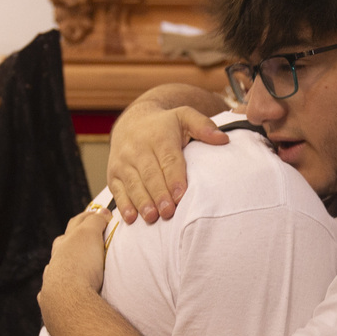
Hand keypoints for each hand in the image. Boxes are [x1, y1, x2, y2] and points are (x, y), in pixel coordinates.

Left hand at [38, 208, 112, 324]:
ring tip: (72, 266)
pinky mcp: (54, 302)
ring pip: (54, 268)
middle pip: (61, 244)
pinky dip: (58, 289)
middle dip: (70, 238)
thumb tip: (101, 212)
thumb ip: (94, 222)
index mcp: (64, 244)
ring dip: (62, 265)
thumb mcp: (89, 235)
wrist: (68, 300)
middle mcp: (55, 261)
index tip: (96, 214)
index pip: (75, 224)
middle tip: (81, 236)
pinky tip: (63, 292)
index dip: (86, 217)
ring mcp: (52, 282)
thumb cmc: (80, 265)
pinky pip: (52, 292)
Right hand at [107, 97, 227, 223]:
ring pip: (133, 184)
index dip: (174, 178)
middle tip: (168, 212)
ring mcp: (123, 162)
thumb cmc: (164, 125)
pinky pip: (117, 190)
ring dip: (142, 202)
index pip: (168, 160)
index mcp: (159, 137)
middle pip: (150, 175)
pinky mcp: (113, 174)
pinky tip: (131, 218)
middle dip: (159, 194)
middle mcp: (138, 149)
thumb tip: (223, 139)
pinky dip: (123, 205)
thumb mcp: (184, 117)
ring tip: (152, 217)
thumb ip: (203, 126)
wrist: (132, 122)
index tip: (181, 195)